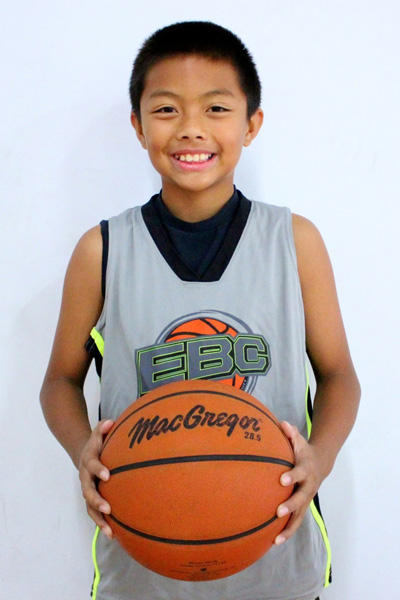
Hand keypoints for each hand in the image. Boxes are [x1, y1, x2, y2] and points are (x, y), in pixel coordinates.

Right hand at [79, 419, 114, 538]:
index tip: (107, 474)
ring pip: (89, 508)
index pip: (92, 465)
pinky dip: (102, 524)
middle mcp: (85, 478)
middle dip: (97, 501)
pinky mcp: (92, 500)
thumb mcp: (98, 432)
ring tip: (110, 532)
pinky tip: (114, 534)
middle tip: (108, 508)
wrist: (83, 453)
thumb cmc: (97, 443)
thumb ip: (103, 427)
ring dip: (99, 520)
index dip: (98, 469)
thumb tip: (111, 422)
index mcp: (88, 460)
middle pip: (88, 491)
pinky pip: (95, 514)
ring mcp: (87, 490)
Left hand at [274, 421, 321, 544]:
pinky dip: (287, 532)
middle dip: (290, 505)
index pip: (299, 472)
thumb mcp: (299, 440)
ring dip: (289, 527)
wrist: (320, 463)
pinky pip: (296, 522)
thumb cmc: (303, 451)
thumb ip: (290, 433)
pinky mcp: (303, 508)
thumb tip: (282, 424)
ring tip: (276, 539)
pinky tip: (274, 542)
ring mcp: (306, 499)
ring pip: (300, 516)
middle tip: (278, 511)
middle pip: (301, 498)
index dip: (292, 476)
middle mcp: (308, 486)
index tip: (281, 479)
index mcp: (305, 469)